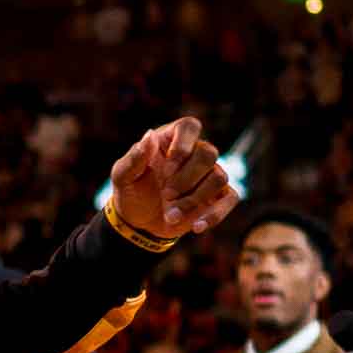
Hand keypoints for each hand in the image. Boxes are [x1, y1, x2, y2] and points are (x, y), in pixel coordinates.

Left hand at [110, 116, 237, 239]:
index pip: (189, 126)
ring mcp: (209, 174)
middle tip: (166, 194)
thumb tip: (149, 135)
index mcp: (170, 140)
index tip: (167, 168)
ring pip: (219, 177)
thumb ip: (134, 157)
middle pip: (208, 152)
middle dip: (187, 178)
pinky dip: (215, 214)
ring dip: (194, 199)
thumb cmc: (131, 192)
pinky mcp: (218, 196)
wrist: (140, 223)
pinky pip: (230, 199)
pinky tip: (196, 227)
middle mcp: (194, 153)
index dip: (182, 146)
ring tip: (171, 214)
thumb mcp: (122, 177)